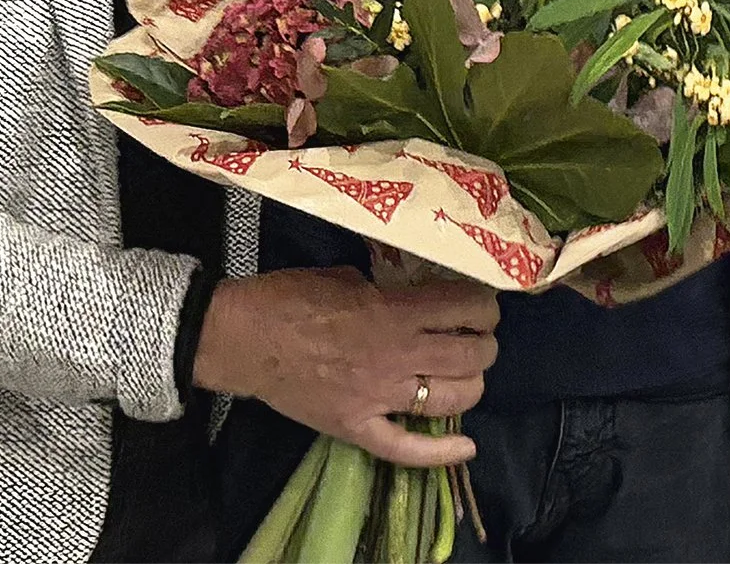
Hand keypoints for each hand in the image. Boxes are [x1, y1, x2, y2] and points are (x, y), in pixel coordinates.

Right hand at [192, 266, 499, 466]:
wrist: (244, 339)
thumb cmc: (290, 298)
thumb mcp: (346, 276)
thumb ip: (385, 289)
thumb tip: (408, 294)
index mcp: (394, 312)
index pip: (464, 308)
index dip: (485, 305)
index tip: (482, 304)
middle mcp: (397, 355)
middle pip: (470, 355)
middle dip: (485, 344)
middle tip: (478, 337)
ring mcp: (379, 397)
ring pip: (452, 399)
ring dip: (472, 385)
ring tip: (469, 375)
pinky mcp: (358, 427)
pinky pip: (407, 449)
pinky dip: (441, 453)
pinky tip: (467, 447)